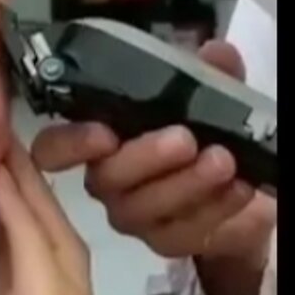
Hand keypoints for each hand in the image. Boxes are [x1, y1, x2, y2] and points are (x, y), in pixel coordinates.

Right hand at [31, 40, 275, 294]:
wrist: (238, 179)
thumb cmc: (202, 129)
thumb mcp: (207, 92)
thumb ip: (208, 72)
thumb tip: (216, 53)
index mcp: (100, 140)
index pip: (54, 148)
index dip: (69, 144)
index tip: (103, 133)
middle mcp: (108, 180)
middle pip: (105, 178)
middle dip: (144, 158)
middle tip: (184, 139)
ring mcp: (134, 215)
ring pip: (144, 208)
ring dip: (186, 184)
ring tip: (223, 161)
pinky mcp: (167, 241)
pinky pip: (184, 231)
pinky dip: (215, 207)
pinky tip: (240, 187)